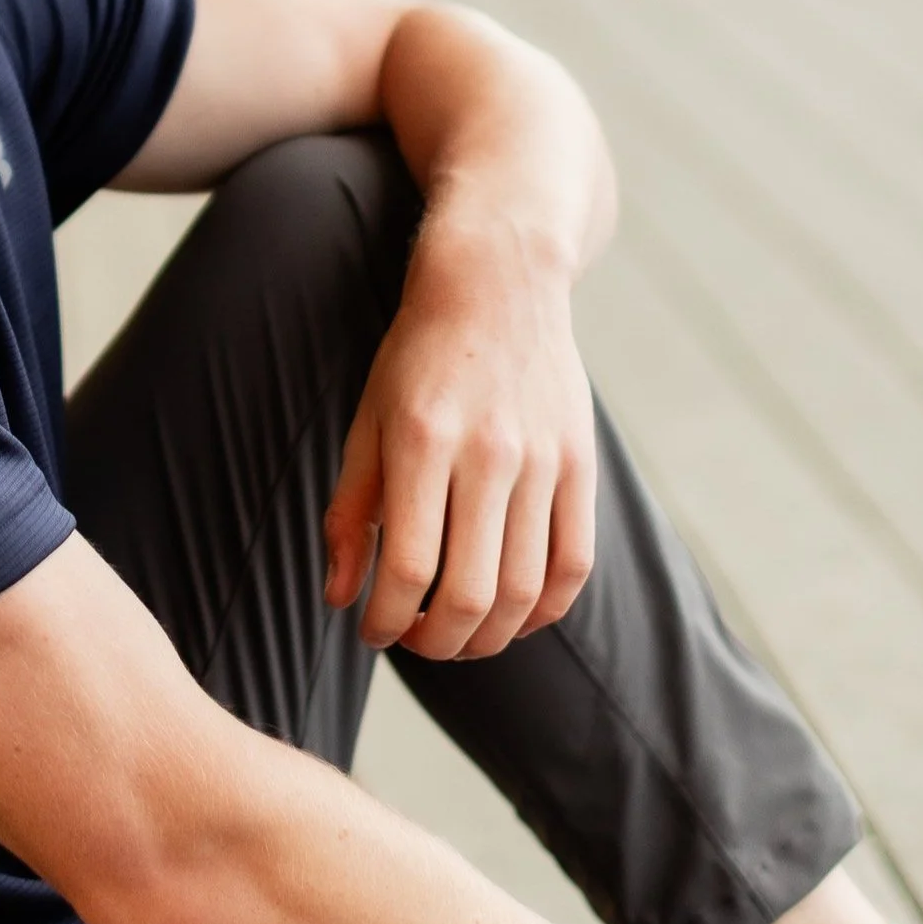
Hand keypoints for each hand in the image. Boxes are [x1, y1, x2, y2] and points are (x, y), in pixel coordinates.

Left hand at [321, 203, 597, 657]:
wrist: (499, 281)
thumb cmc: (418, 355)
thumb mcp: (367, 419)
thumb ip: (350, 510)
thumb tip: (341, 597)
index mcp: (423, 441)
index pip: (406, 567)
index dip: (386, 620)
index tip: (373, 630)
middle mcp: (489, 454)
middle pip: (471, 593)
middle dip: (437, 642)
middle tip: (416, 641)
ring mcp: (544, 461)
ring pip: (524, 591)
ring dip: (489, 637)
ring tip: (459, 637)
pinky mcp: (581, 464)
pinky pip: (573, 564)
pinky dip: (544, 609)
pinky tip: (514, 616)